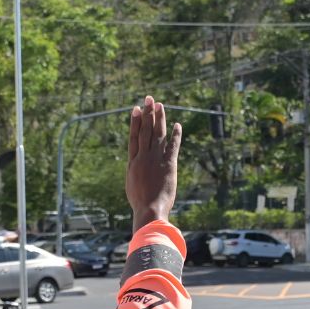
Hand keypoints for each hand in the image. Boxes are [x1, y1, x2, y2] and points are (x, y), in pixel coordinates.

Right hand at [126, 96, 181, 232]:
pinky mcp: (169, 164)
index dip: (135, 121)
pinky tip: (177, 125)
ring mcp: (156, 159)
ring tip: (160, 105)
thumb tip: (137, 170)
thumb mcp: (132, 186)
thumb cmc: (140, 203)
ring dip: (159, 119)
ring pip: (157, 134)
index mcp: (133, 162)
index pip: (134, 136)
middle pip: (146, 130)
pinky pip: (173, 146)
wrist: (149, 209)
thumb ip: (135, 173)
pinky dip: (175, 135)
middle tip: (149, 99)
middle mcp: (143, 157)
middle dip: (148, 113)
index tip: (136, 109)